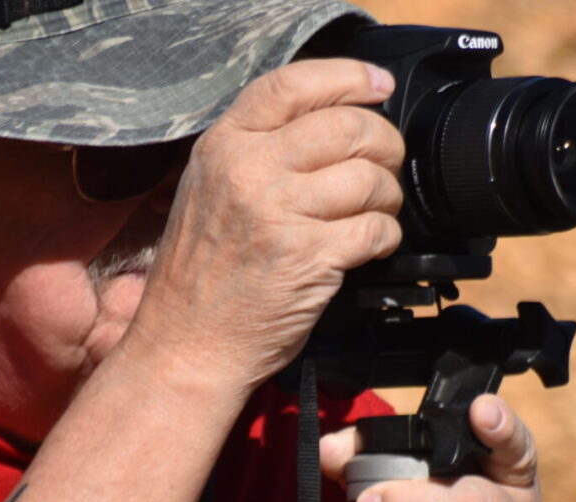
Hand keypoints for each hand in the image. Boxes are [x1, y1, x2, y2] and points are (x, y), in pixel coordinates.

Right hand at [124, 58, 405, 391]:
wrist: (187, 348)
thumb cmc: (200, 277)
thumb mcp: (207, 192)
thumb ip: (255, 151)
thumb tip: (330, 121)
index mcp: (223, 147)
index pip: (293, 84)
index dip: (347, 78)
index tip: (378, 86)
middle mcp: (249, 172)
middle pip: (346, 126)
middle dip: (383, 143)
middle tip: (386, 164)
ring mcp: (279, 215)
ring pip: (370, 177)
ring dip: (388, 195)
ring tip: (376, 211)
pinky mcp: (310, 258)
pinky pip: (376, 229)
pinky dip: (386, 237)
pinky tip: (371, 246)